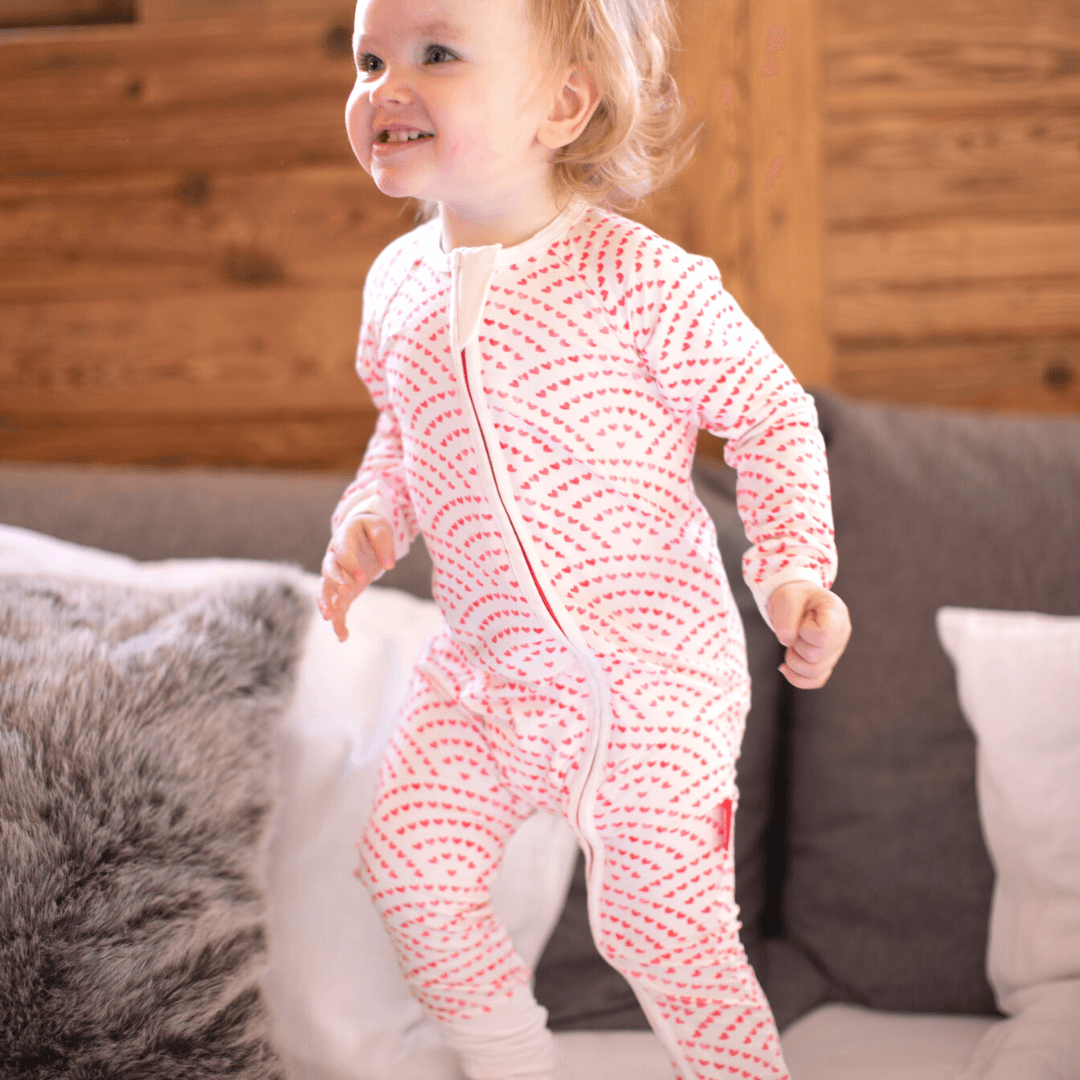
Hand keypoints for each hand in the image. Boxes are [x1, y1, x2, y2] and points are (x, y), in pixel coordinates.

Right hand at [318, 513, 395, 641]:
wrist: (362, 534)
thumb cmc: (371, 529)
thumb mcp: (380, 527)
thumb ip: (384, 542)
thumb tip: (389, 564)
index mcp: (343, 537)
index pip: (342, 552)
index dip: (350, 564)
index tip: (363, 578)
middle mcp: (334, 556)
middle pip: (328, 570)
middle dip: (335, 583)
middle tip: (346, 593)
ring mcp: (335, 574)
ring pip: (325, 590)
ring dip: (326, 603)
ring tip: (330, 618)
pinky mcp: (341, 589)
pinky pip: (336, 605)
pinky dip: (338, 621)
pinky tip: (343, 636)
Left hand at [766, 581, 850, 688]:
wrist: (797, 602)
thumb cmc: (795, 597)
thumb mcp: (787, 598)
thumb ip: (786, 618)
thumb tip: (787, 642)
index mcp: (836, 612)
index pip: (824, 636)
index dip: (805, 632)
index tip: (802, 619)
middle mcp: (841, 633)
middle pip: (816, 656)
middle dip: (796, 645)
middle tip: (793, 630)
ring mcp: (836, 650)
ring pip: (815, 672)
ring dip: (794, 661)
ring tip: (791, 644)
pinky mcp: (827, 662)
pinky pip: (816, 681)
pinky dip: (797, 678)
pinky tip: (785, 668)